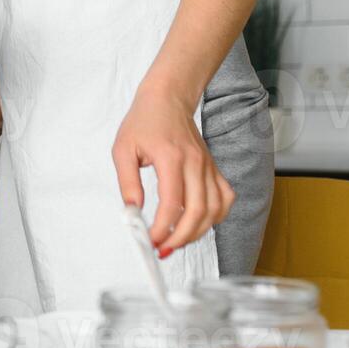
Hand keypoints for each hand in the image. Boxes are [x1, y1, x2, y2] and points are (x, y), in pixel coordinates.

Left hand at [112, 84, 234, 256]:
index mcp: (171, 158)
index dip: (163, 228)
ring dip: (197, 233)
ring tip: (177, 240)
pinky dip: (216, 217)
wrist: (168, 98)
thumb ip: (127, 182)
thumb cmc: (144, 121)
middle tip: (163, 249)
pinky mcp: (214, 169)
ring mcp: (208, 167)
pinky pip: (224, 199)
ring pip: (214, 210)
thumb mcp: (123, 149)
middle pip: (198, 213)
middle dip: (180, 238)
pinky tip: (198, 224)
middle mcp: (195, 163)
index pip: (172, 204)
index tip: (151, 240)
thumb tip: (131, 211)